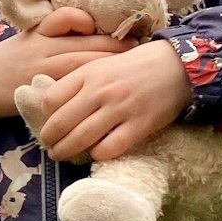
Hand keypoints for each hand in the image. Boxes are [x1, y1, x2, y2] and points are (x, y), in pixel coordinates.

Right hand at [0, 7, 134, 117]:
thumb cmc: (2, 62)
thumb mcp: (25, 40)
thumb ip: (51, 36)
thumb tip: (88, 32)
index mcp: (39, 32)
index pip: (68, 18)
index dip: (93, 22)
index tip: (116, 28)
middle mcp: (42, 47)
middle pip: (85, 42)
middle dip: (115, 46)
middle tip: (141, 49)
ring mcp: (41, 69)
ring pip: (82, 64)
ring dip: (109, 67)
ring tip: (131, 69)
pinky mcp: (38, 90)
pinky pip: (69, 89)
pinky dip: (87, 91)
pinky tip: (104, 96)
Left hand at [34, 40, 191, 161]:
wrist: (176, 65)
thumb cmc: (135, 65)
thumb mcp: (101, 64)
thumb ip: (79, 81)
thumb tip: (54, 105)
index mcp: (88, 73)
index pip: (51, 99)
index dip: (45, 115)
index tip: (47, 123)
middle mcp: (100, 90)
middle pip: (61, 122)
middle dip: (50, 139)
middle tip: (49, 146)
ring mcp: (120, 108)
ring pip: (81, 138)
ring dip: (66, 151)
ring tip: (61, 155)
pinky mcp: (139, 125)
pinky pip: (110, 148)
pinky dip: (99, 154)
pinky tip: (96, 153)